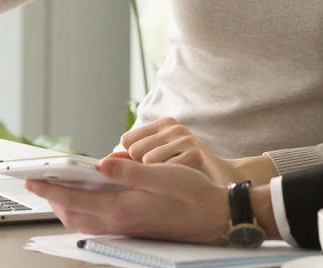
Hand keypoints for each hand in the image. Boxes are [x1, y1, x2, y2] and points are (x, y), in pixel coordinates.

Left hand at [25, 155, 232, 243]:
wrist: (213, 217)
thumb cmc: (192, 195)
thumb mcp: (161, 176)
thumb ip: (129, 171)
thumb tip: (100, 165)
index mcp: (121, 209)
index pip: (74, 200)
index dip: (50, 189)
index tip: (33, 179)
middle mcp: (118, 222)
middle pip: (72, 215)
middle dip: (52, 198)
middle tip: (39, 181)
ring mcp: (124, 228)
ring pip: (83, 221)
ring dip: (66, 206)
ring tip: (57, 188)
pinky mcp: (131, 227)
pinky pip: (96, 222)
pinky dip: (83, 211)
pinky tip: (88, 197)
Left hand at [120, 117, 275, 184]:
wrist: (217, 196)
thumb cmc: (182, 182)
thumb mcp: (157, 164)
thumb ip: (132, 160)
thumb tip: (105, 162)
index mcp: (162, 125)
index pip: (127, 140)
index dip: (128, 161)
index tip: (141, 172)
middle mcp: (173, 127)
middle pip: (134, 150)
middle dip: (139, 169)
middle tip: (157, 180)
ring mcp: (185, 138)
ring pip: (149, 160)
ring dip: (154, 176)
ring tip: (168, 183)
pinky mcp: (195, 152)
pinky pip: (166, 170)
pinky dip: (168, 182)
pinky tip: (177, 185)